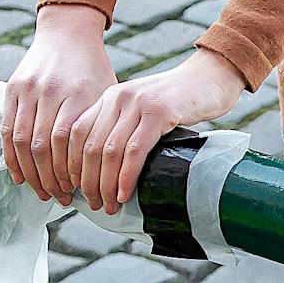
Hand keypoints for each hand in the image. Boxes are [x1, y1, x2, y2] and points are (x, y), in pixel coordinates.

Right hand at [4, 5, 115, 202]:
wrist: (67, 32)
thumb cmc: (93, 69)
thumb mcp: (106, 93)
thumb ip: (102, 126)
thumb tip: (110, 172)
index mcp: (78, 92)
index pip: (67, 141)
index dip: (69, 171)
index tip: (77, 192)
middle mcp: (50, 90)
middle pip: (42, 146)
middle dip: (50, 179)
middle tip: (60, 199)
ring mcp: (28, 89)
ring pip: (22, 142)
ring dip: (31, 174)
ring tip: (42, 193)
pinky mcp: (12, 88)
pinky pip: (7, 131)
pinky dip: (12, 158)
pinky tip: (20, 176)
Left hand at [69, 50, 245, 213]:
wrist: (211, 77)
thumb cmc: (179, 100)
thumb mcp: (142, 109)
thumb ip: (122, 128)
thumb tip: (103, 171)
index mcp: (109, 97)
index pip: (76, 134)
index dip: (71, 165)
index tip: (75, 188)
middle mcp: (118, 98)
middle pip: (89, 146)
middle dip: (88, 182)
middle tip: (95, 204)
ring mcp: (138, 104)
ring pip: (109, 152)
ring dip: (106, 185)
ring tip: (109, 205)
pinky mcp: (159, 113)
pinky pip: (134, 151)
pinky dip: (126, 177)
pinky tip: (124, 194)